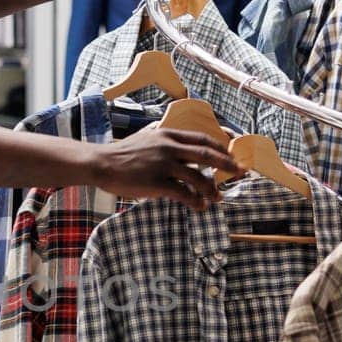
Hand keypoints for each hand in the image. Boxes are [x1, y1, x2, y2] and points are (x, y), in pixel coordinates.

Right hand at [91, 124, 239, 209]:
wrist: (101, 163)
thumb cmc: (122, 154)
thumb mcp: (146, 138)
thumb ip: (164, 141)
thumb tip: (180, 146)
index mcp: (168, 135)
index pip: (202, 139)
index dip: (221, 147)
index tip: (232, 156)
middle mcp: (168, 147)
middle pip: (207, 154)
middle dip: (227, 165)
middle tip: (240, 172)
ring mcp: (163, 164)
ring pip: (197, 176)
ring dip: (212, 189)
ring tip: (218, 198)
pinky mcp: (156, 182)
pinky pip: (183, 193)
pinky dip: (195, 201)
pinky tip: (200, 206)